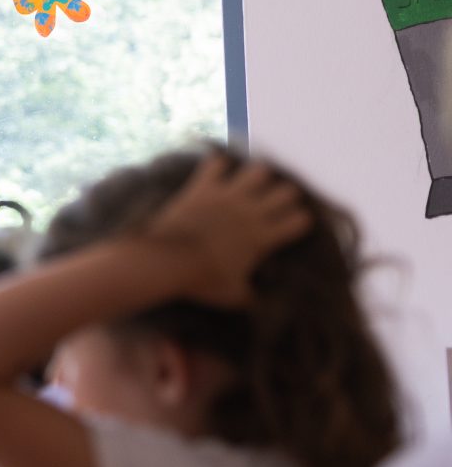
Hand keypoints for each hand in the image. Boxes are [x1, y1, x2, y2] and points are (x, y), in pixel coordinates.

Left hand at [145, 153, 310, 305]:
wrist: (167, 260)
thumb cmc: (202, 280)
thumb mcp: (233, 296)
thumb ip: (250, 297)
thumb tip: (258, 303)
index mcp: (263, 238)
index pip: (300, 221)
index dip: (300, 221)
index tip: (294, 224)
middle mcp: (251, 212)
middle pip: (287, 192)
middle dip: (286, 195)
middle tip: (277, 201)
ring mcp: (227, 195)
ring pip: (259, 170)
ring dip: (258, 175)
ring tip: (252, 182)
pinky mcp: (202, 186)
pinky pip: (216, 163)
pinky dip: (218, 164)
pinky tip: (218, 170)